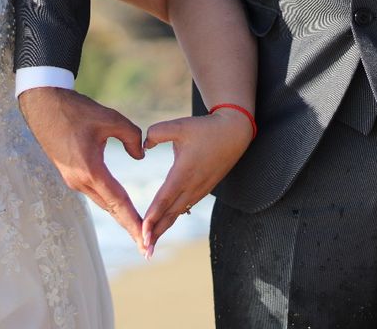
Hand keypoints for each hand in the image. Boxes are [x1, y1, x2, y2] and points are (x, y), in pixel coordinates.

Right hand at [19, 87, 146, 253]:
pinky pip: (95, 192)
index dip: (134, 223)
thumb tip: (140, 155)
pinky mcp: (70, 174)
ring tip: (138, 230)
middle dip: (130, 227)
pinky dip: (110, 202)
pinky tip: (120, 206)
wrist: (43, 106)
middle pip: (111, 209)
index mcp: (91, 171)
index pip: (119, 203)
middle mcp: (80, 181)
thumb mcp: (111, 118)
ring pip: (103, 202)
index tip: (145, 241)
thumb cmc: (76, 111)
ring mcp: (73, 180)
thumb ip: (132, 137)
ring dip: (120, 215)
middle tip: (147, 248)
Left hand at [141, 109, 252, 258]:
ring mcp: (199, 189)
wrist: (234, 133)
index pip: (165, 198)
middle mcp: (192, 185)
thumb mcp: (178, 126)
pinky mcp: (203, 189)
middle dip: (156, 233)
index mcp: (184, 171)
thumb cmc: (204, 128)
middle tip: (144, 251)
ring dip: (163, 229)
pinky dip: (172, 218)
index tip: (143, 231)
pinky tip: (163, 228)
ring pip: (178, 213)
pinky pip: (185, 207)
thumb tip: (143, 146)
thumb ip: (156, 133)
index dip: (153, 216)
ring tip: (150, 246)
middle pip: (170, 213)